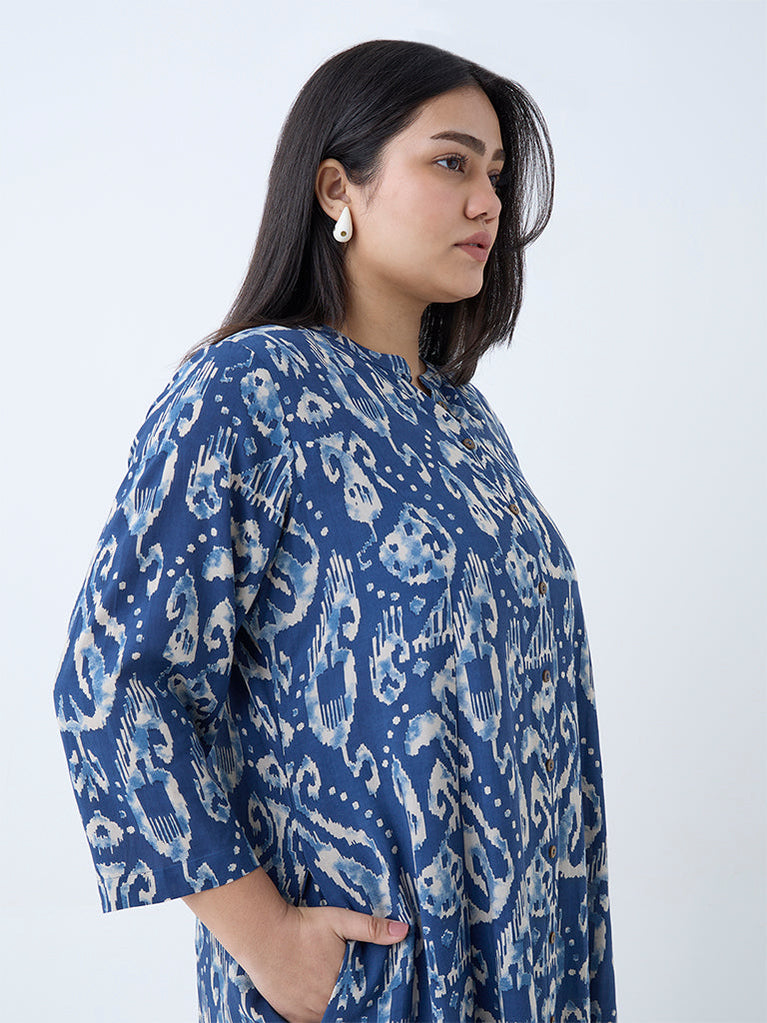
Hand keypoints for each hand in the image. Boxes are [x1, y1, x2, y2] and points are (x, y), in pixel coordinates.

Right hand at [243, 902, 408, 1022]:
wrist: (262, 933)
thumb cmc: (303, 925)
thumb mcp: (340, 920)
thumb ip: (371, 928)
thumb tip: (404, 931)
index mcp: (341, 983)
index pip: (364, 1000)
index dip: (370, 997)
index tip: (375, 994)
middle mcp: (324, 1004)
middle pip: (347, 1011)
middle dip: (353, 1004)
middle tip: (355, 992)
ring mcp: (305, 1013)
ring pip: (329, 1018)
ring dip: (337, 1010)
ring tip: (340, 997)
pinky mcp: (290, 1016)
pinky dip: (319, 1016)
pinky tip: (322, 1004)